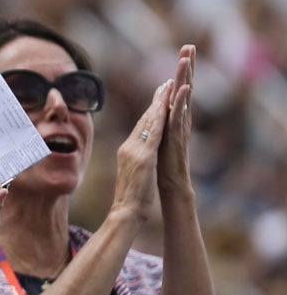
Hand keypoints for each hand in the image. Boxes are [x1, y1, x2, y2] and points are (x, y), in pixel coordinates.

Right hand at [111, 79, 174, 222]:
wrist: (125, 212)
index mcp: (127, 152)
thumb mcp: (135, 175)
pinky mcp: (144, 157)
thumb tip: (138, 160)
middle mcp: (129, 147)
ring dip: (159, 101)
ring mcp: (135, 151)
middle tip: (165, 82)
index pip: (140, 127)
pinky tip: (169, 104)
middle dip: (156, 100)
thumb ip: (136, 162)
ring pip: (149, 121)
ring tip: (169, 84)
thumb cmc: (131, 199)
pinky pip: (154, 131)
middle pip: (144, 119)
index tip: (159, 97)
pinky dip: (161, 116)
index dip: (150, 111)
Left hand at [157, 45, 194, 201]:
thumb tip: (152, 114)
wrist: (168, 187)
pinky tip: (184, 89)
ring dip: (184, 78)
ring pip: (182, 99)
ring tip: (187, 59)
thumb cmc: (160, 168)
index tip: (183, 52)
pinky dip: (181, 103)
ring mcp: (179, 129)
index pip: (175, 92)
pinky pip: (179, 118)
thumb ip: (155, 127)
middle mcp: (177, 122)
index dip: (178, 73)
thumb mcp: (154, 142)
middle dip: (185, 68)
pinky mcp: (177, 139)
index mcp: (170, 121)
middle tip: (189, 46)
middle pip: (182, 90)